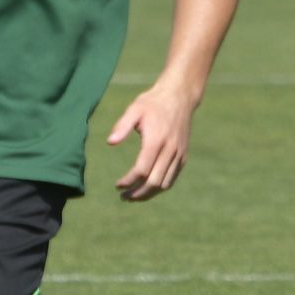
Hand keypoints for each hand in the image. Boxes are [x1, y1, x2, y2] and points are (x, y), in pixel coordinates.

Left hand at [108, 80, 196, 201]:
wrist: (180, 96)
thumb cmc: (153, 102)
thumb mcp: (135, 108)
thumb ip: (122, 126)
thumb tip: (110, 142)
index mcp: (156, 140)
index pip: (142, 170)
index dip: (129, 181)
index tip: (117, 185)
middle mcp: (170, 150)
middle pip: (154, 182)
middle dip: (138, 193)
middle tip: (124, 197)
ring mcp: (179, 153)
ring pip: (165, 183)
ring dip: (149, 193)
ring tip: (134, 196)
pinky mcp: (183, 155)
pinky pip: (172, 177)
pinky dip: (160, 186)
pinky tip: (148, 186)